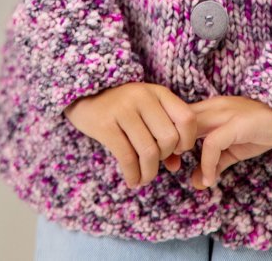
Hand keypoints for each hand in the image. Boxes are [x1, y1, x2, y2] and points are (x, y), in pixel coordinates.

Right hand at [64, 82, 196, 188]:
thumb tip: (175, 166)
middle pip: (169, 138)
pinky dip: (133, 175)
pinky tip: (132, 180)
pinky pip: (127, 158)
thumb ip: (164, 133)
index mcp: (158, 92)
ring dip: (149, 172)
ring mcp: (123, 110)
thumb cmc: (123, 107)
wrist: (85, 95)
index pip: (187, 119)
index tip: (177, 151)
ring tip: (144, 177)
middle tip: (154, 161)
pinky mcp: (105, 125)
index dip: (187, 141)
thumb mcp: (147, 110)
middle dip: (165, 157)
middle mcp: (143, 97)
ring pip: (149, 151)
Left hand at [167, 95, 271, 189]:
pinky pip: (213, 142)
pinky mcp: (237, 123)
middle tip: (170, 167)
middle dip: (169, 144)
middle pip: (179, 120)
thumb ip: (215, 163)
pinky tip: (210, 178)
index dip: (169, 138)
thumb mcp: (234, 148)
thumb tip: (197, 183)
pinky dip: (207, 163)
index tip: (168, 160)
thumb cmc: (262, 130)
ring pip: (191, 127)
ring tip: (186, 171)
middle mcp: (214, 106)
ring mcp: (226, 112)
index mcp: (211, 107)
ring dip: (183, 151)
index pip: (178, 117)